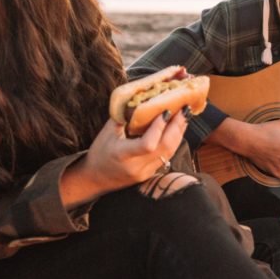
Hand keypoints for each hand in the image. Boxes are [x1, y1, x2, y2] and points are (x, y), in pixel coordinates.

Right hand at [60, 109, 187, 206]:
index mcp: (122, 155)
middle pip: (164, 147)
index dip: (159, 128)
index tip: (166, 111)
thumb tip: (141, 99)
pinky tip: (177, 129)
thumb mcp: (106, 133)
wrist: (95, 179)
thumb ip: (123, 117)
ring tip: (184, 116)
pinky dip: (173, 141)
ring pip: (169, 152)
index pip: (147, 144)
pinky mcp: (151, 174)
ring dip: (179, 133)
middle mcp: (136, 166)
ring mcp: (145, 172)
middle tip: (184, 109)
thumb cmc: (99, 153)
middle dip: (177, 126)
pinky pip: (166, 156)